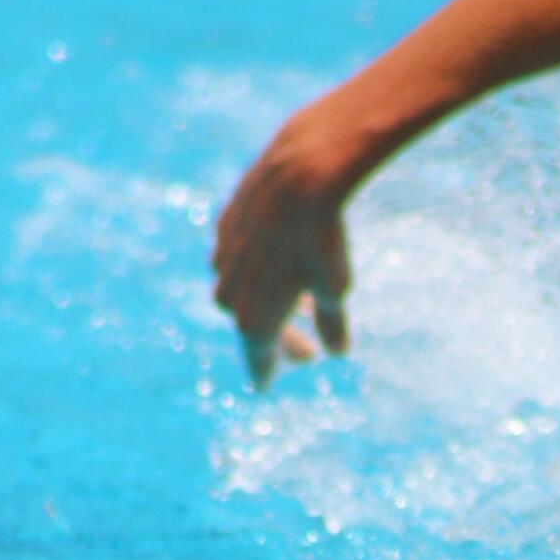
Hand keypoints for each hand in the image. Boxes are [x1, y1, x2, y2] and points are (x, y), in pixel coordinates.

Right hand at [212, 117, 352, 387]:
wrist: (298, 175)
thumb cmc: (321, 241)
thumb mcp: (335, 288)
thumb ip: (333, 324)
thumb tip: (337, 351)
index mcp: (254, 320)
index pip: (258, 357)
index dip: (265, 372)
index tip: (265, 385)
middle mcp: (229, 292)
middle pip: (250, 326)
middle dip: (278, 340)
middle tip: (307, 354)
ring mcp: (222, 257)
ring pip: (239, 291)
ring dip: (265, 303)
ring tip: (300, 305)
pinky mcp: (224, 225)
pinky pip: (235, 257)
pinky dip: (255, 269)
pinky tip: (276, 263)